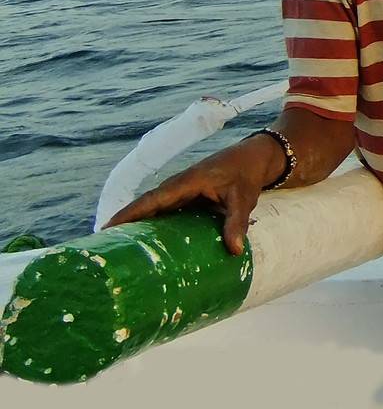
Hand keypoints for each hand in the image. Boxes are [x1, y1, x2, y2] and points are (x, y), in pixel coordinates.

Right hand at [104, 136, 279, 254]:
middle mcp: (178, 185)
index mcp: (186, 182)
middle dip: (124, 221)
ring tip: (117, 246)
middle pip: (145, 205)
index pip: (152, 200)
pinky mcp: (186, 196)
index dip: (130, 213)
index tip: (108, 228)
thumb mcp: (243, 199)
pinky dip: (151, 222)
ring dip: (136, 223)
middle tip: (103, 245)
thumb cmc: (246, 175)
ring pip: (152, 208)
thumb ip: (237, 222)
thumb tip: (235, 250)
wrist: (253, 158)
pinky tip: (144, 239)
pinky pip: (164, 210)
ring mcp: (181, 190)